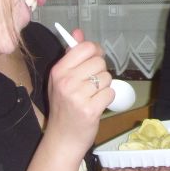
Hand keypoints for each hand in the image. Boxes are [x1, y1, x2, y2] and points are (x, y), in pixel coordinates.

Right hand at [46, 28, 113, 157]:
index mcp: (58, 71)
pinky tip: (96, 105)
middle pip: (99, 62)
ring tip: (92, 96)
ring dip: (104, 87)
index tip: (94, 60)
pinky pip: (110, 93)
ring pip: (107, 78)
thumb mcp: (61, 79)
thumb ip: (71, 54)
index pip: (85, 47)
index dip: (95, 52)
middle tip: (91, 85)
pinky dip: (107, 99)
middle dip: (100, 72)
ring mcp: (78, 96)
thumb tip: (78, 31)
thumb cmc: (63, 106)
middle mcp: (66, 82)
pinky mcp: (90, 110)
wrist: (62, 138)